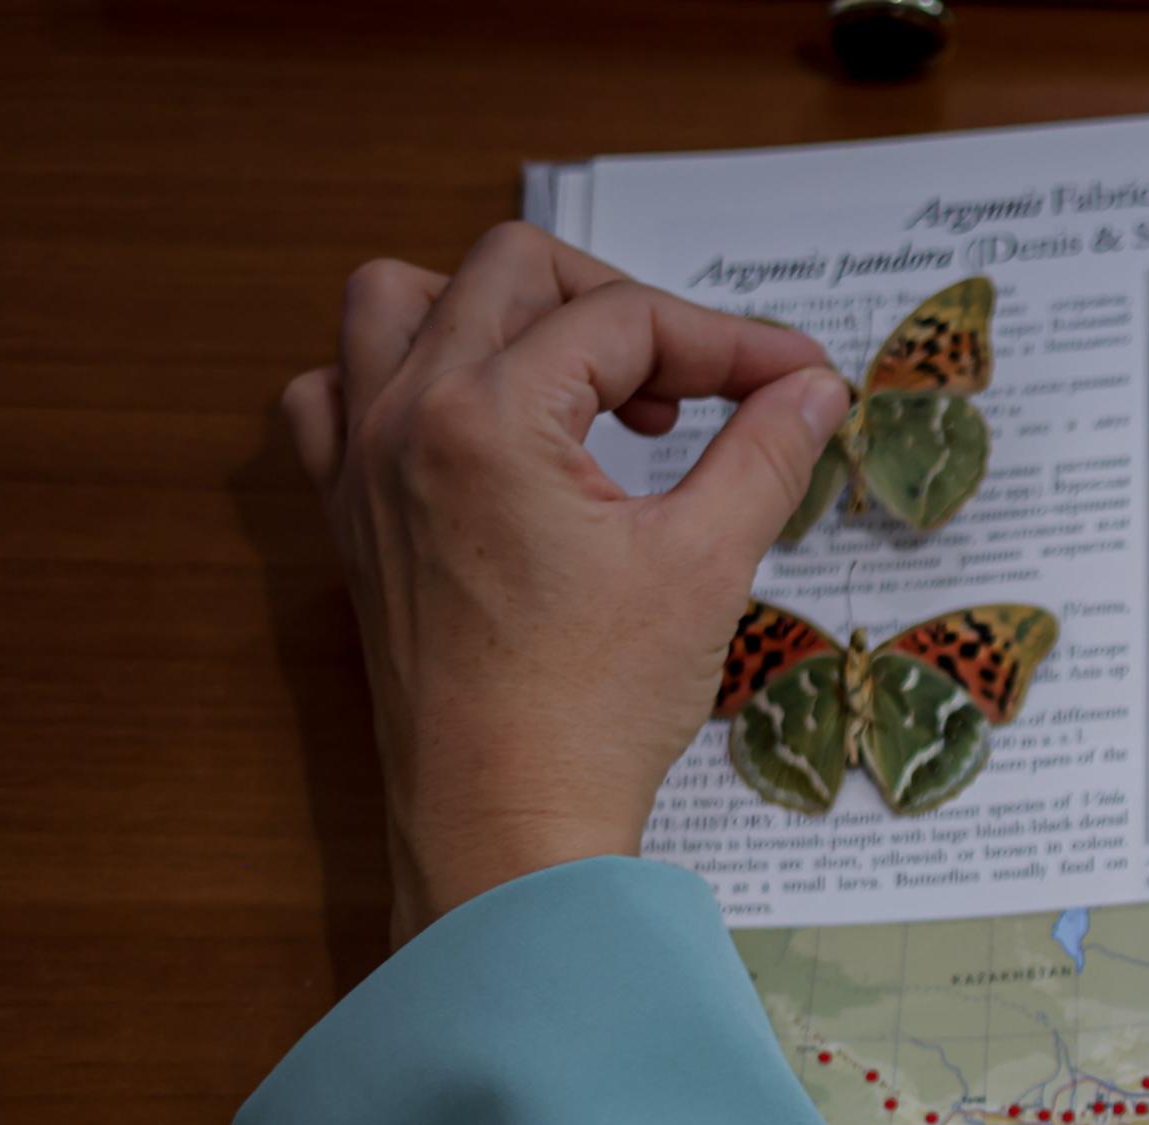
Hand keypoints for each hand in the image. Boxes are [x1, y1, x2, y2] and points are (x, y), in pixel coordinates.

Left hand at [282, 223, 848, 943]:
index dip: (730, 340)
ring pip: (398, 304)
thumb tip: (813, 387)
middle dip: (621, 307)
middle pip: (511, 272)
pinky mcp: (351, 520)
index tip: (797, 380)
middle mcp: (405, 419)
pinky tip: (474, 429)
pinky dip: (397, 380)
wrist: (508, 827)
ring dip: (495, 313)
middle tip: (698, 385)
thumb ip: (765, 454)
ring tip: (579, 384)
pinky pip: (334, 394)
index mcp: (489, 417)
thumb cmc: (594, 712)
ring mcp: (363, 466)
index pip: (625, 322)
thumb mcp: (706, 565)